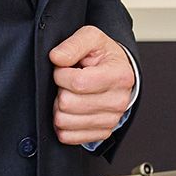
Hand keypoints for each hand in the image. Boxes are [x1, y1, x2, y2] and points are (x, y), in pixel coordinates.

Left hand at [50, 26, 134, 144]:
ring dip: (59, 107)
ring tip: (70, 95)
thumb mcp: (92, 39)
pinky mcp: (101, 133)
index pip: (77, 83)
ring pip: (64, 122)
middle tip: (68, 83)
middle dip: (60, 91)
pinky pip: (67, 137)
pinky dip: (63, 124)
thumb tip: (56, 58)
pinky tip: (70, 110)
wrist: (118, 72)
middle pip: (68, 104)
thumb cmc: (104, 56)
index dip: (61, 74)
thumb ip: (73, 44)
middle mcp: (118, 101)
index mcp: (119, 76)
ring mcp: (110, 120)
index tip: (64, 69)